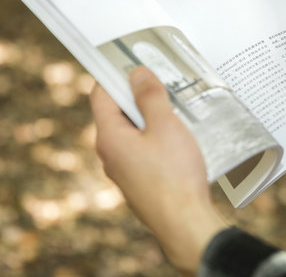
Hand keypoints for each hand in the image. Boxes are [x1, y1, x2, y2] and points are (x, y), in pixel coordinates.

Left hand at [90, 66, 225, 274]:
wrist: (185, 223)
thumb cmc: (175, 174)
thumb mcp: (165, 126)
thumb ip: (150, 96)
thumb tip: (136, 73)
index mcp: (109, 137)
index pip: (101, 95)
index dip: (114, 75)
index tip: (132, 61)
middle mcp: (110, 154)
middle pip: (117, 113)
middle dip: (138, 95)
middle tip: (163, 82)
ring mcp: (124, 170)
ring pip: (132, 132)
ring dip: (150, 118)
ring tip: (176, 108)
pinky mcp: (139, 182)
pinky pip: (142, 150)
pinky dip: (156, 138)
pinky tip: (178, 138)